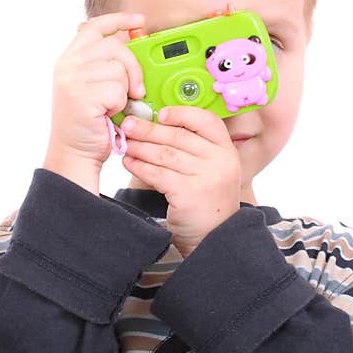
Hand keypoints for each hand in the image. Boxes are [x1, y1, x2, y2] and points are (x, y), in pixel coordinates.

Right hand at [43, 12, 146, 194]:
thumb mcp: (92, 86)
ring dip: (124, 91)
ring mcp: (72, 79)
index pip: (94, 27)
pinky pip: (117, 89)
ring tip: (112, 106)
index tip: (139, 21)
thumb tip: (130, 44)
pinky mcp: (81, 95)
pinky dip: (120, 105)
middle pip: (114, 47)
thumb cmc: (89, 124)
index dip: (119, 20)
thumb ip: (103, 65)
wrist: (74, 154)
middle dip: (133, 68)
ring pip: (118, 69)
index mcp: (70, 59)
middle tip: (135, 90)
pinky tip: (108, 114)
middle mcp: (67, 65)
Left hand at [120, 105, 241, 256]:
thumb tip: (156, 126)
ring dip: (140, 147)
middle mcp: (220, 161)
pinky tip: (129, 163)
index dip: (181, 113)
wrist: (213, 238)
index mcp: (227, 150)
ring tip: (125, 143)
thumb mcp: (210, 170)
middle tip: (129, 124)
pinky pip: (158, 174)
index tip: (160, 114)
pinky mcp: (189, 193)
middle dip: (149, 129)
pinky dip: (140, 166)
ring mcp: (206, 177)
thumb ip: (194, 149)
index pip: (206, 120)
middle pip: (179, 135)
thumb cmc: (205, 201)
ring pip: (165, 153)